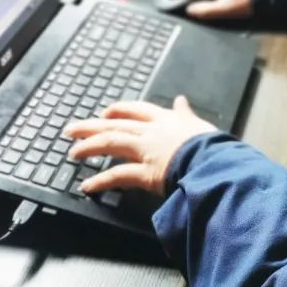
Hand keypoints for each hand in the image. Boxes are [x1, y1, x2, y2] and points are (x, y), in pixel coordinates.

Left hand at [64, 96, 217, 195]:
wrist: (215, 160)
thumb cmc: (210, 145)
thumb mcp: (198, 123)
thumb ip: (185, 113)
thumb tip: (181, 100)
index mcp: (164, 119)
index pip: (135, 109)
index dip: (116, 110)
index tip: (104, 112)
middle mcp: (150, 132)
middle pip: (114, 124)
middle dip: (90, 126)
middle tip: (70, 129)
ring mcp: (146, 151)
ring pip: (111, 143)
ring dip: (89, 147)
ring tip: (72, 153)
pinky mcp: (146, 172)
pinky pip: (118, 176)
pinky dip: (101, 181)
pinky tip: (88, 186)